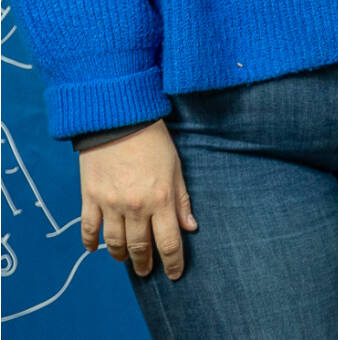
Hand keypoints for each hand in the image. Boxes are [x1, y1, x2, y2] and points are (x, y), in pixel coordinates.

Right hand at [79, 120, 195, 279]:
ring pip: (114, 243)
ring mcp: (110, 204)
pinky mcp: (90, 198)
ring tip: (125, 260)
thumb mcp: (176, 168)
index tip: (175, 274)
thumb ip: (181, 200)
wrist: (119, 121)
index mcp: (161, 199)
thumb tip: (190, 227)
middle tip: (147, 271)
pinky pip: (88, 229)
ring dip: (120, 256)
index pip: (169, 241)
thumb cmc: (154, 142)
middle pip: (140, 247)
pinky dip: (91, 243)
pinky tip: (94, 249)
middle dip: (145, 263)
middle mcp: (135, 207)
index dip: (173, 262)